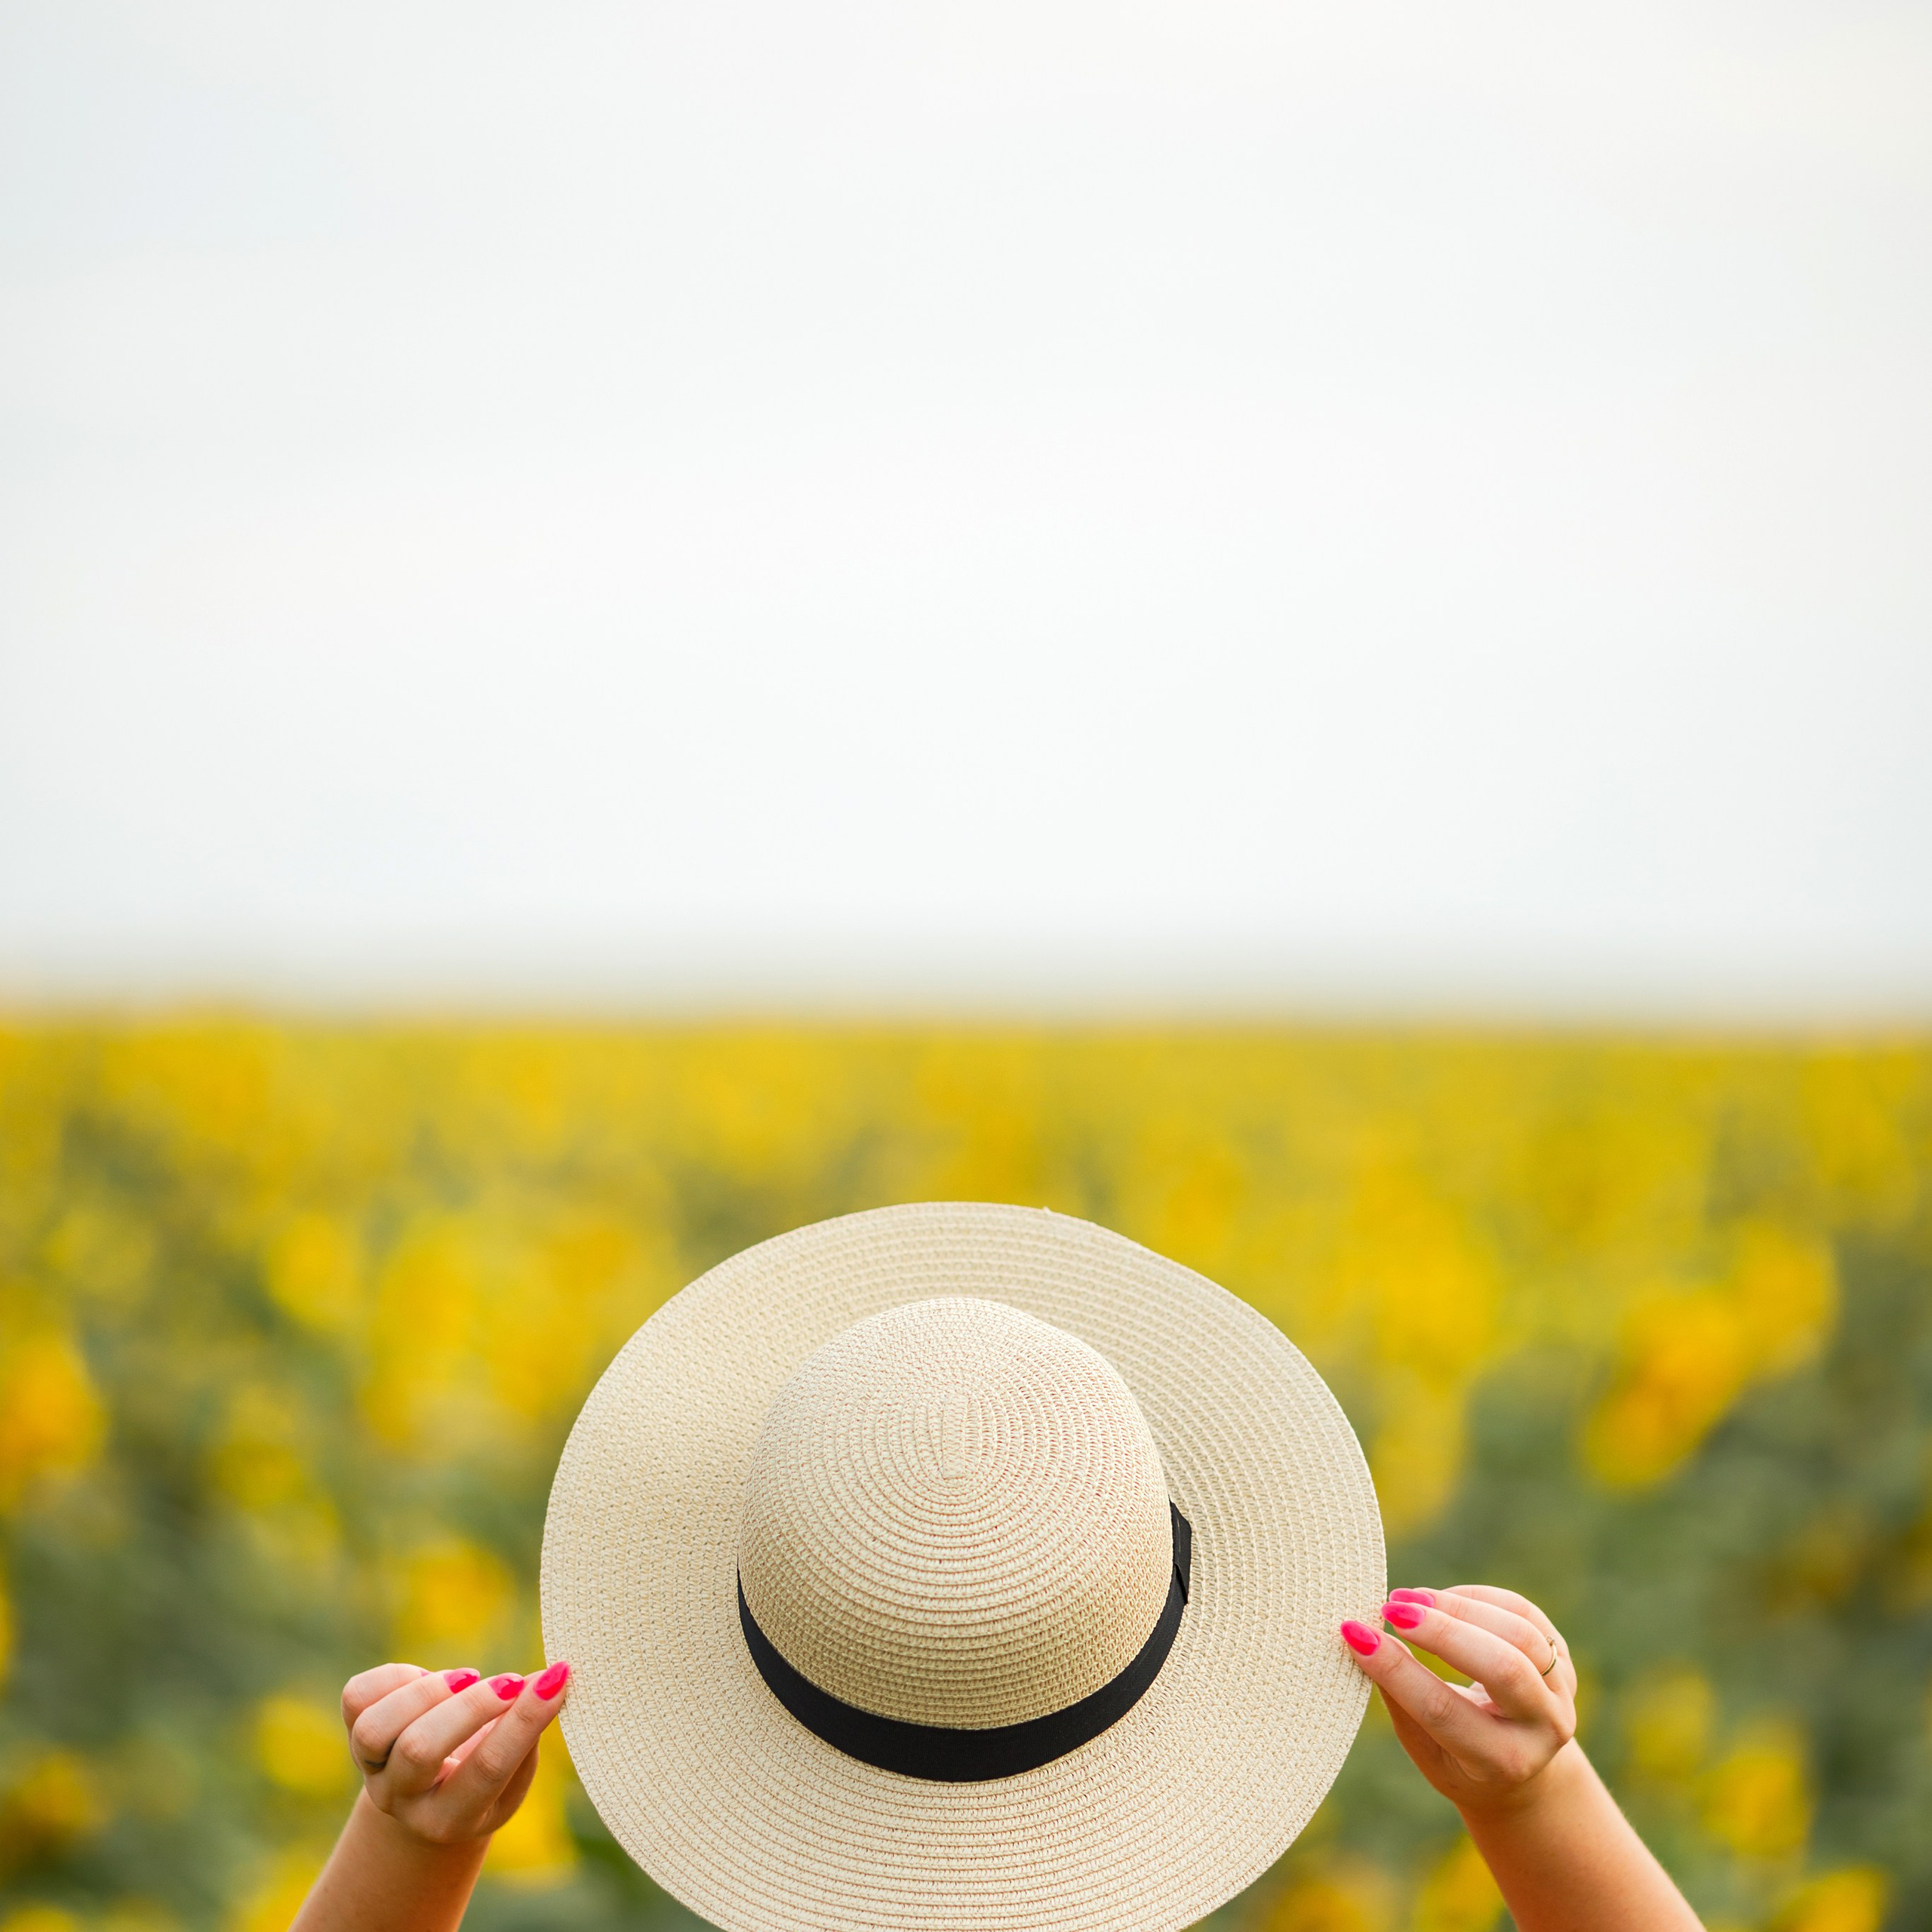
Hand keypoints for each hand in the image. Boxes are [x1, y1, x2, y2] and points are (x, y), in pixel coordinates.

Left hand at [342, 1659, 571, 1845]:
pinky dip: (396, 1676)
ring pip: (375, 1729)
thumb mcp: (513, 1776)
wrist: (423, 1797)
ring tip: (467, 1677)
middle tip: (510, 1681)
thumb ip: (527, 1736)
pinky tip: (430, 1678)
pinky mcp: (352, 1729)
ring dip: (427, 1692)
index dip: (524, 1721)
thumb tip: (552, 1680)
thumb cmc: (483, 1777)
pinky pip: (358, 1696)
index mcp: (450, 1819)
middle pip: (419, 1750)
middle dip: (471, 1706)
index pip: (487, 1769)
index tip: (557, 1679)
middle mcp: (402, 1800)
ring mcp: (371, 1767)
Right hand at [1341, 1586, 1574, 1813]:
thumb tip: (1361, 1638)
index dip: (1396, 1670)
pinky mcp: (1564, 1658)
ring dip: (1457, 1608)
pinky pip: (1525, 1612)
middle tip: (1390, 1608)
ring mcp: (1562, 1691)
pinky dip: (1477, 1597)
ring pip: (1519, 1634)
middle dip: (1441, 1631)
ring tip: (1408, 1598)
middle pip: (1502, 1667)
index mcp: (1502, 1763)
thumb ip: (1400, 1699)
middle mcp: (1544, 1729)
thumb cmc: (1459, 1758)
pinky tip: (1440, 1599)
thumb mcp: (1427, 1750)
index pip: (1443, 1710)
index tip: (1354, 1634)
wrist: (1526, 1772)